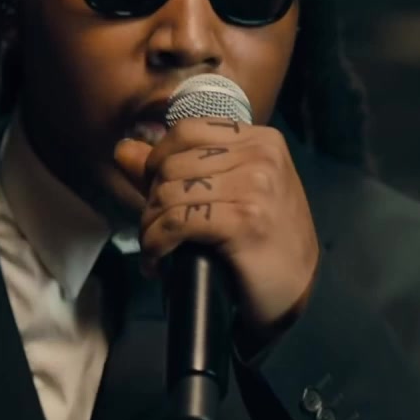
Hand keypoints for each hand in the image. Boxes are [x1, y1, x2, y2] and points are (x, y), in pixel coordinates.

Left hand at [114, 118, 319, 336]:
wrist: (296, 288)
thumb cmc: (263, 240)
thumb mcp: (227, 192)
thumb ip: (175, 167)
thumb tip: (123, 148)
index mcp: (261, 140)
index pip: (186, 131)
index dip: (158, 162)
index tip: (157, 194)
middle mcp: (261, 156)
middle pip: (173, 163)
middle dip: (152, 200)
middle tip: (155, 229)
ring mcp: (256, 187)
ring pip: (169, 193)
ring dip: (150, 226)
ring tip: (156, 247)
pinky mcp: (245, 221)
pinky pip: (176, 222)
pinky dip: (156, 243)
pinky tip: (157, 261)